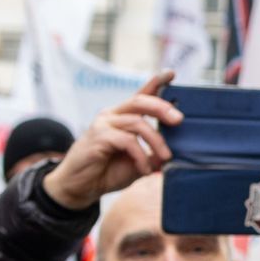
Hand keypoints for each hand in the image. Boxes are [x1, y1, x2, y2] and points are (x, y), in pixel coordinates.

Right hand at [43, 71, 180, 209]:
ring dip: (156, 141)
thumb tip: (171, 152)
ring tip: (165, 158)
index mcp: (123, 117)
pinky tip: (144, 169)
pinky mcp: (98, 137)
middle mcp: (112, 115)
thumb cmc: (108, 172)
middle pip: (140, 101)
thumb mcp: (138, 161)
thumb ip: (152, 154)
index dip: (156, 82)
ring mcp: (103, 124)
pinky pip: (127, 141)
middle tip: (179, 120)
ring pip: (137, 123)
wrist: (80, 187)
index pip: (141, 95)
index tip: (171, 73)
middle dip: (162, 108)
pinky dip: (141, 156)